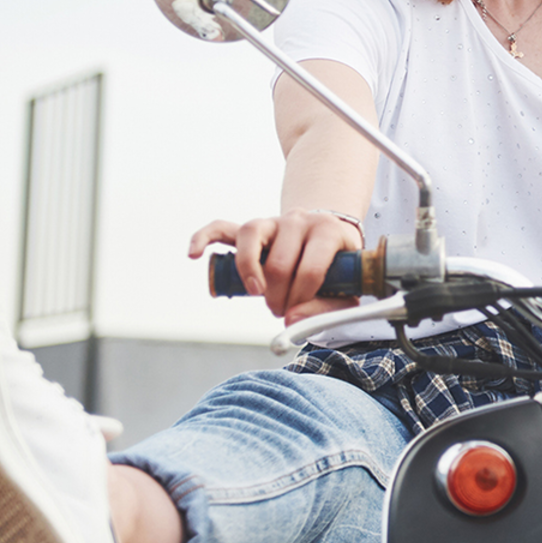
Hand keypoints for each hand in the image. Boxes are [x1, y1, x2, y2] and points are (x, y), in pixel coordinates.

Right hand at [187, 209, 364, 324]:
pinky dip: (204, 238)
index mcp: (328, 232)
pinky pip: (222, 228)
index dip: (301, 298)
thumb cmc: (338, 270)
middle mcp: (299, 220)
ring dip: (249, 269)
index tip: (297, 312)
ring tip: (255, 292)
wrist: (330, 238)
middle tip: (280, 309)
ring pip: (251, 235)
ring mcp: (273, 221)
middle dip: (278, 295)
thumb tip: (292, 321)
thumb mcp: (346, 290)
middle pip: (280, 260)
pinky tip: (194, 254)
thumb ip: (326, 309)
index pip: (311, 268)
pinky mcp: (253, 228)